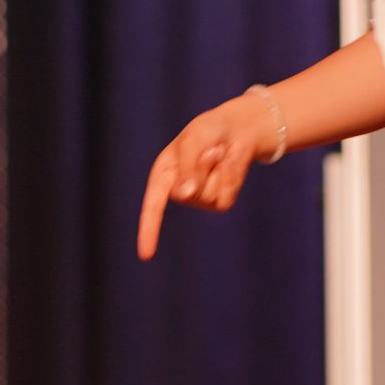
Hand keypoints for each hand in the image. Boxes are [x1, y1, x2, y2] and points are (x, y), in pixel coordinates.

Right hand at [136, 96, 276, 260]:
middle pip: (185, 194)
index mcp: (162, 176)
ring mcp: (200, 199)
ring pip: (206, 195)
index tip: (146, 254)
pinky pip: (225, 197)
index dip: (149, 230)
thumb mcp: (193, 140)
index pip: (152, 206)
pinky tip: (228, 162)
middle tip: (209, 149)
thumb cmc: (209, 132)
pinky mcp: (220, 202)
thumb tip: (187, 196)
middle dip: (199, 167)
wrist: (238, 130)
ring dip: (215, 169)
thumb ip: (187, 166)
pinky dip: (230, 176)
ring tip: (217, 153)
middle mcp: (178, 191)